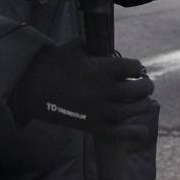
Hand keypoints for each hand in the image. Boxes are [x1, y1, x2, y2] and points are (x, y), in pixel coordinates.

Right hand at [10, 42, 154, 144]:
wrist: (34, 89)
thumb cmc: (55, 64)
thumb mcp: (77, 47)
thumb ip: (97, 46)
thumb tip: (111, 48)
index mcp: (103, 69)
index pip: (134, 67)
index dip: (137, 67)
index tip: (135, 69)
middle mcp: (106, 90)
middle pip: (140, 89)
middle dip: (145, 85)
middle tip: (144, 84)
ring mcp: (102, 110)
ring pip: (135, 109)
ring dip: (142, 104)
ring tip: (142, 101)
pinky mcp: (94, 126)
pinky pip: (121, 133)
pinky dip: (134, 132)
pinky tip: (142, 130)